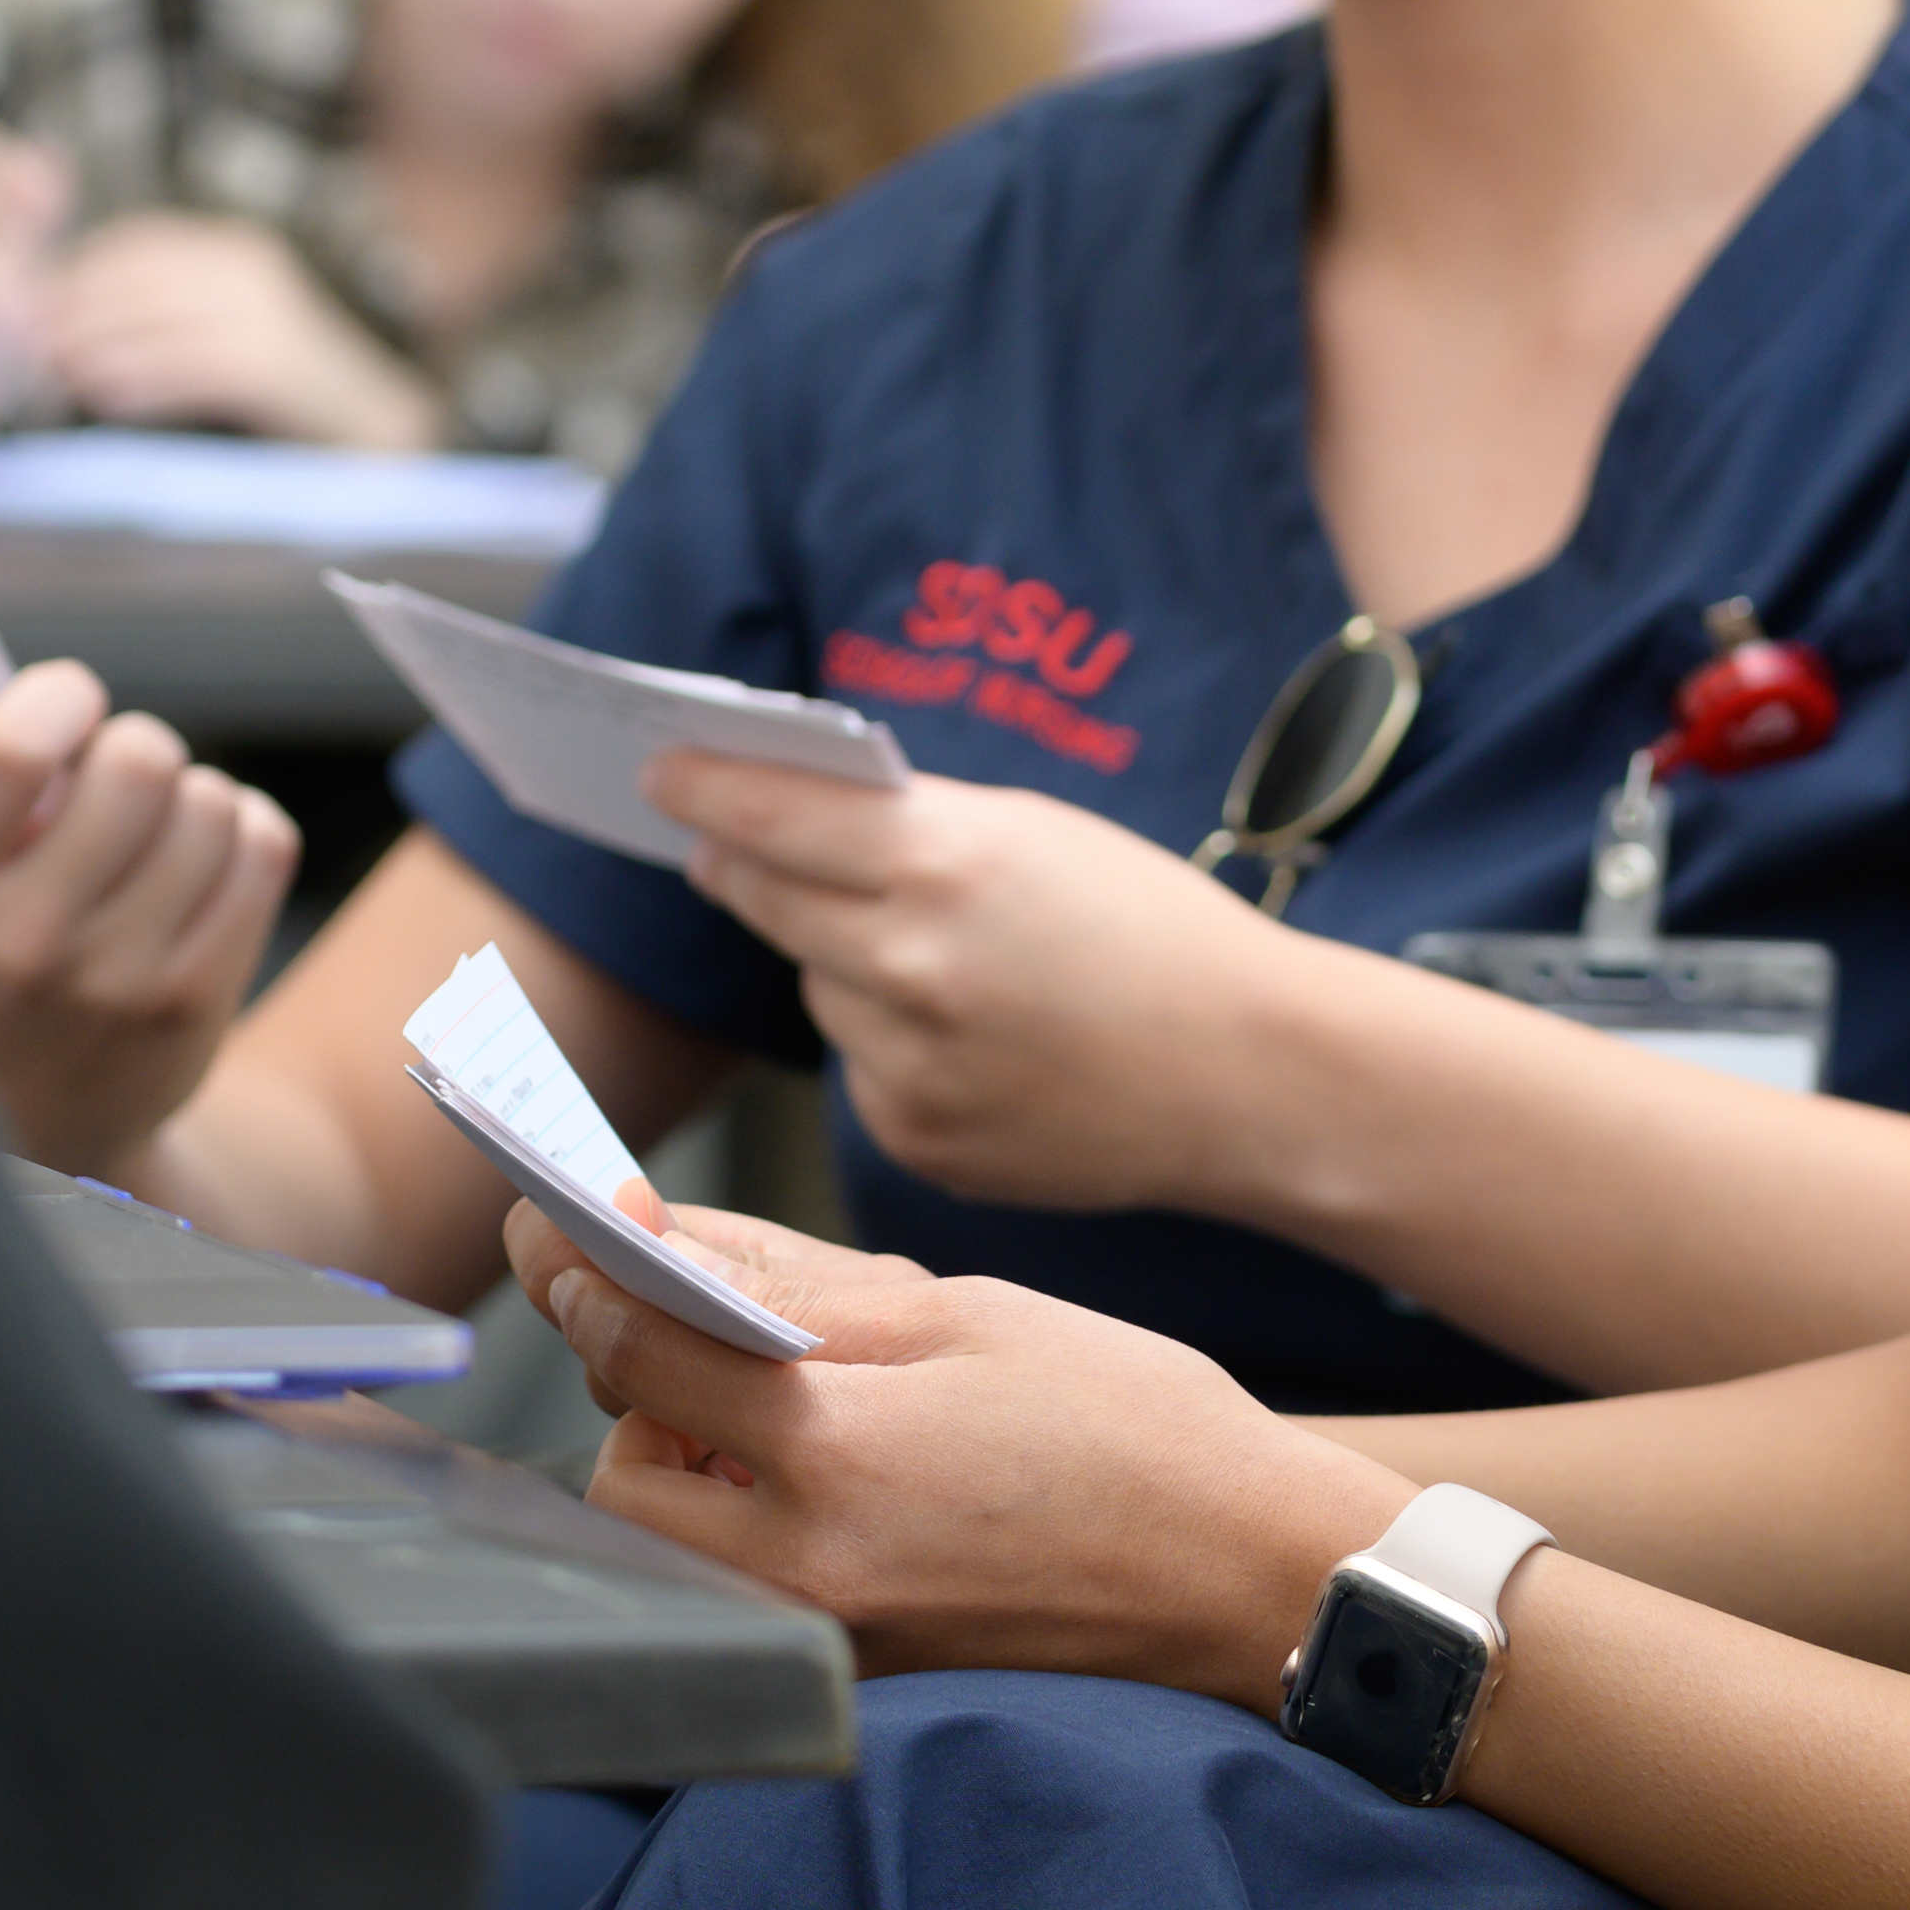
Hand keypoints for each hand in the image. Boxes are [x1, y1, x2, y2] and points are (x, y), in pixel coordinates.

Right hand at [0, 652, 301, 1174]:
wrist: (44, 1118)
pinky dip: (239, 834)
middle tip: (106, 787)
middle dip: (129, 747)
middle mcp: (23, 943)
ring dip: (186, 798)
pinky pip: (261, 842)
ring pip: (209, 798)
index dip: (58, 695)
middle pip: (139, 758)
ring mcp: (118, 980)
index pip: (11, 753)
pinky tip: (192, 871)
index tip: (65, 705)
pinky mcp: (198, 998)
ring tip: (143, 844)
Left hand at [40, 215, 439, 449]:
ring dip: (100, 349)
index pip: (138, 243)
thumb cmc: (277, 383)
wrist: (369, 420)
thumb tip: (64, 320)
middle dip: (78, 311)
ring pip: (159, 322)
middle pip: (141, 280)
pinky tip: (107, 399)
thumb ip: (161, 312)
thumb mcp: (222, 324)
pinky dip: (143, 382)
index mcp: (235, 248)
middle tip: (31, 344)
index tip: (33, 303)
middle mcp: (251, 269)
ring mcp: (268, 314)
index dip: (80, 271)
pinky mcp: (274, 364)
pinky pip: (189, 367)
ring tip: (60, 374)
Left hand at [514, 1199, 1403, 1697]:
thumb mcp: (971, 1316)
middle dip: (634, 1386)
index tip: (549, 1213)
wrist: (1249, 1574)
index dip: (580, 1270)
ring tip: (776, 1402)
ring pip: (668, 1541)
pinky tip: (821, 1462)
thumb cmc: (1134, 1425)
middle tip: (695, 1321)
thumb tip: (666, 1242)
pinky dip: (741, 1516)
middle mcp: (809, 1566)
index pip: (638, 1352)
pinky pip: (739, 1582)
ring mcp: (830, 1630)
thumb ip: (803, 1290)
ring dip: (680, 1460)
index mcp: (839, 1455)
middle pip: (622, 1470)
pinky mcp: (856, 1663)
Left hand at [643, 750, 1333, 1218]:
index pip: (771, 813)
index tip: (658, 770)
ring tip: (945, 959)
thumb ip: (912, 823)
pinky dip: (893, 1042)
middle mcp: (911, 964)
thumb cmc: (1154, 929)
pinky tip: (976, 1038)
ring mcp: (908, 1064)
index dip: (705, 787)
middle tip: (721, 842)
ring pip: (822, 985)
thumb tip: (780, 813)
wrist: (1251, 1073)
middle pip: (767, 897)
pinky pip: (863, 1064)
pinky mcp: (915, 1139)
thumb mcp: (1038, 834)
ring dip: (844, 960)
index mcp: (946, 862)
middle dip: (745, 864)